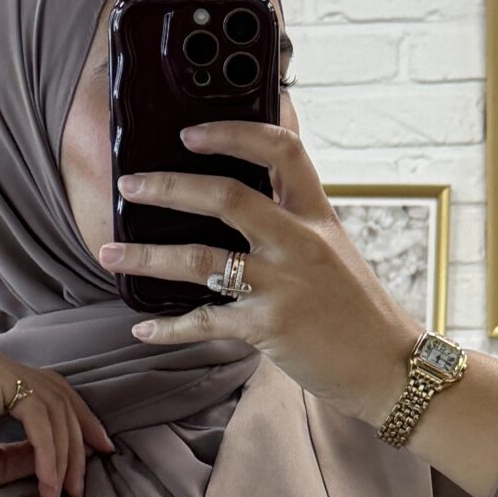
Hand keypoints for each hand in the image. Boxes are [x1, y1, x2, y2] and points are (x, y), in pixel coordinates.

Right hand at [0, 342, 111, 496]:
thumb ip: (24, 453)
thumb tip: (63, 459)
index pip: (47, 391)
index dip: (79, 423)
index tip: (98, 456)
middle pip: (56, 395)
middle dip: (78, 443)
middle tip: (82, 487)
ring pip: (51, 405)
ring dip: (64, 454)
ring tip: (62, 493)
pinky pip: (37, 413)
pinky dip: (49, 451)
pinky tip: (47, 483)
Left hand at [101, 122, 418, 426]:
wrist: (388, 365)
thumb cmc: (357, 309)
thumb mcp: (334, 248)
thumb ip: (295, 219)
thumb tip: (248, 197)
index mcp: (316, 214)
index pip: (282, 150)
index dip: (234, 132)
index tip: (192, 131)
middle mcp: (299, 242)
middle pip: (227, 196)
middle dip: (169, 187)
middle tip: (130, 185)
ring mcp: (284, 285)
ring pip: (201, 259)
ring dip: (147, 256)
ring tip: (109, 253)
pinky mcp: (270, 328)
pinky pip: (206, 322)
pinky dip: (169, 327)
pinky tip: (143, 328)